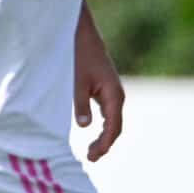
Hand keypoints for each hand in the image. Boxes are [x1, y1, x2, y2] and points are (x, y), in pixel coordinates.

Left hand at [74, 15, 126, 160]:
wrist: (81, 34)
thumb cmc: (78, 55)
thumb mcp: (76, 81)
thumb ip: (80, 104)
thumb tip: (84, 126)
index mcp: (114, 94)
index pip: (113, 127)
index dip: (104, 144)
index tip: (93, 157)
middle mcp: (117, 95)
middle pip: (115, 127)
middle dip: (105, 144)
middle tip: (90, 158)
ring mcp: (112, 92)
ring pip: (113, 121)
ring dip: (104, 137)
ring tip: (92, 151)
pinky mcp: (105, 89)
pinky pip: (108, 113)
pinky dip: (103, 127)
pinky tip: (93, 134)